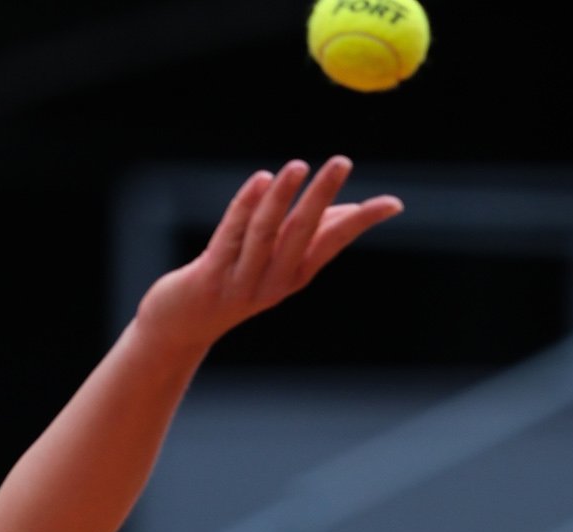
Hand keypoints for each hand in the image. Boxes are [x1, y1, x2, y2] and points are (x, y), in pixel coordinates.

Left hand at [135, 156, 403, 354]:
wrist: (179, 327)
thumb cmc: (232, 284)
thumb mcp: (274, 263)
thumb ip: (310, 235)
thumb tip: (355, 210)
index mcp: (294, 275)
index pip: (333, 244)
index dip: (361, 223)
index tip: (393, 203)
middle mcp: (273, 282)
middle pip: (302, 234)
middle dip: (322, 197)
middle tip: (342, 162)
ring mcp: (241, 282)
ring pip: (265, 234)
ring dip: (281, 198)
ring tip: (298, 166)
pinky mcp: (209, 278)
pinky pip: (230, 237)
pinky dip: (245, 208)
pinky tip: (260, 180)